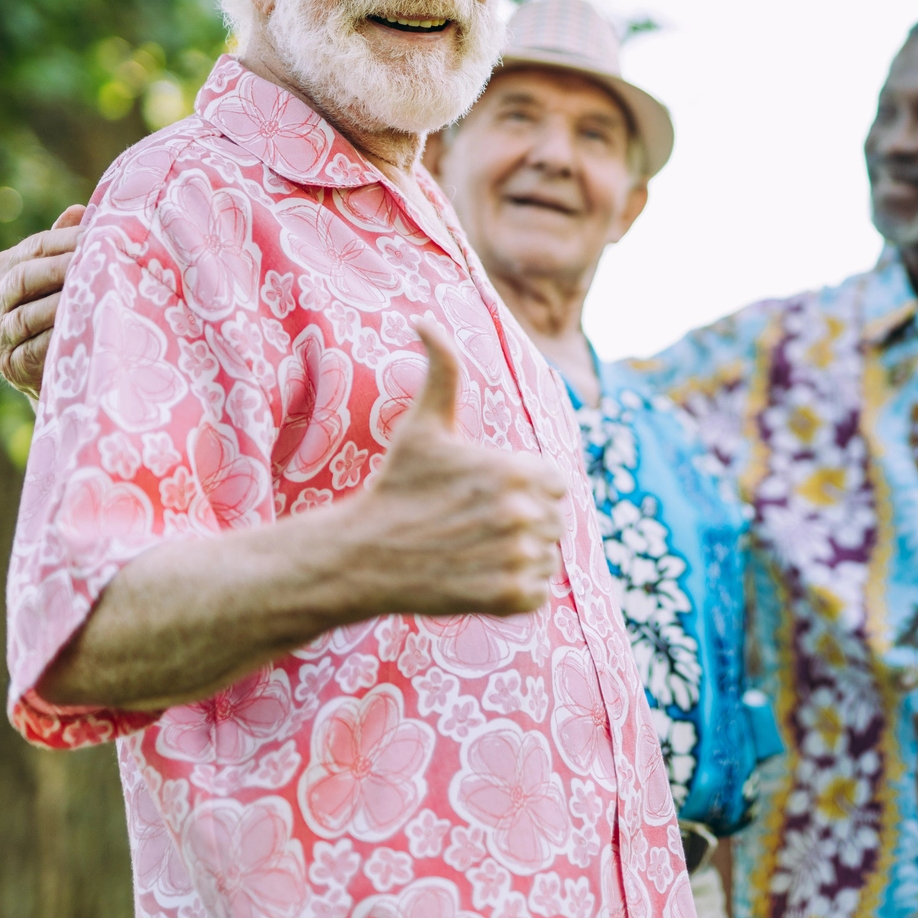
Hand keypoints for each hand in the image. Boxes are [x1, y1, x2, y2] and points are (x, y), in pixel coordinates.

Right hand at [0, 205, 85, 397]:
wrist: (57, 366)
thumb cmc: (63, 309)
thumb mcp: (61, 275)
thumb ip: (65, 244)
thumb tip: (77, 210)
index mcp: (6, 268)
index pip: (36, 246)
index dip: (68, 240)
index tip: (102, 234)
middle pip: (26, 277)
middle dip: (63, 268)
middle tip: (98, 260)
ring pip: (28, 314)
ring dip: (61, 304)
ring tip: (92, 294)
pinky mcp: (11, 364)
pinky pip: (34, 349)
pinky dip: (57, 338)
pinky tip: (82, 329)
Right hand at [340, 320, 568, 617]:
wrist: (364, 555)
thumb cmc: (397, 485)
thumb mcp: (423, 423)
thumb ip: (442, 369)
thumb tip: (423, 320)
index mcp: (519, 468)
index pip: (554, 482)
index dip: (524, 489)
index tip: (486, 495)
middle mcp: (525, 512)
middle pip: (552, 520)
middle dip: (521, 523)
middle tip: (473, 526)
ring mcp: (518, 557)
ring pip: (546, 557)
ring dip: (519, 557)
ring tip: (473, 550)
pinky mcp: (510, 598)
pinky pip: (537, 591)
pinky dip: (515, 590)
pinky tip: (476, 576)